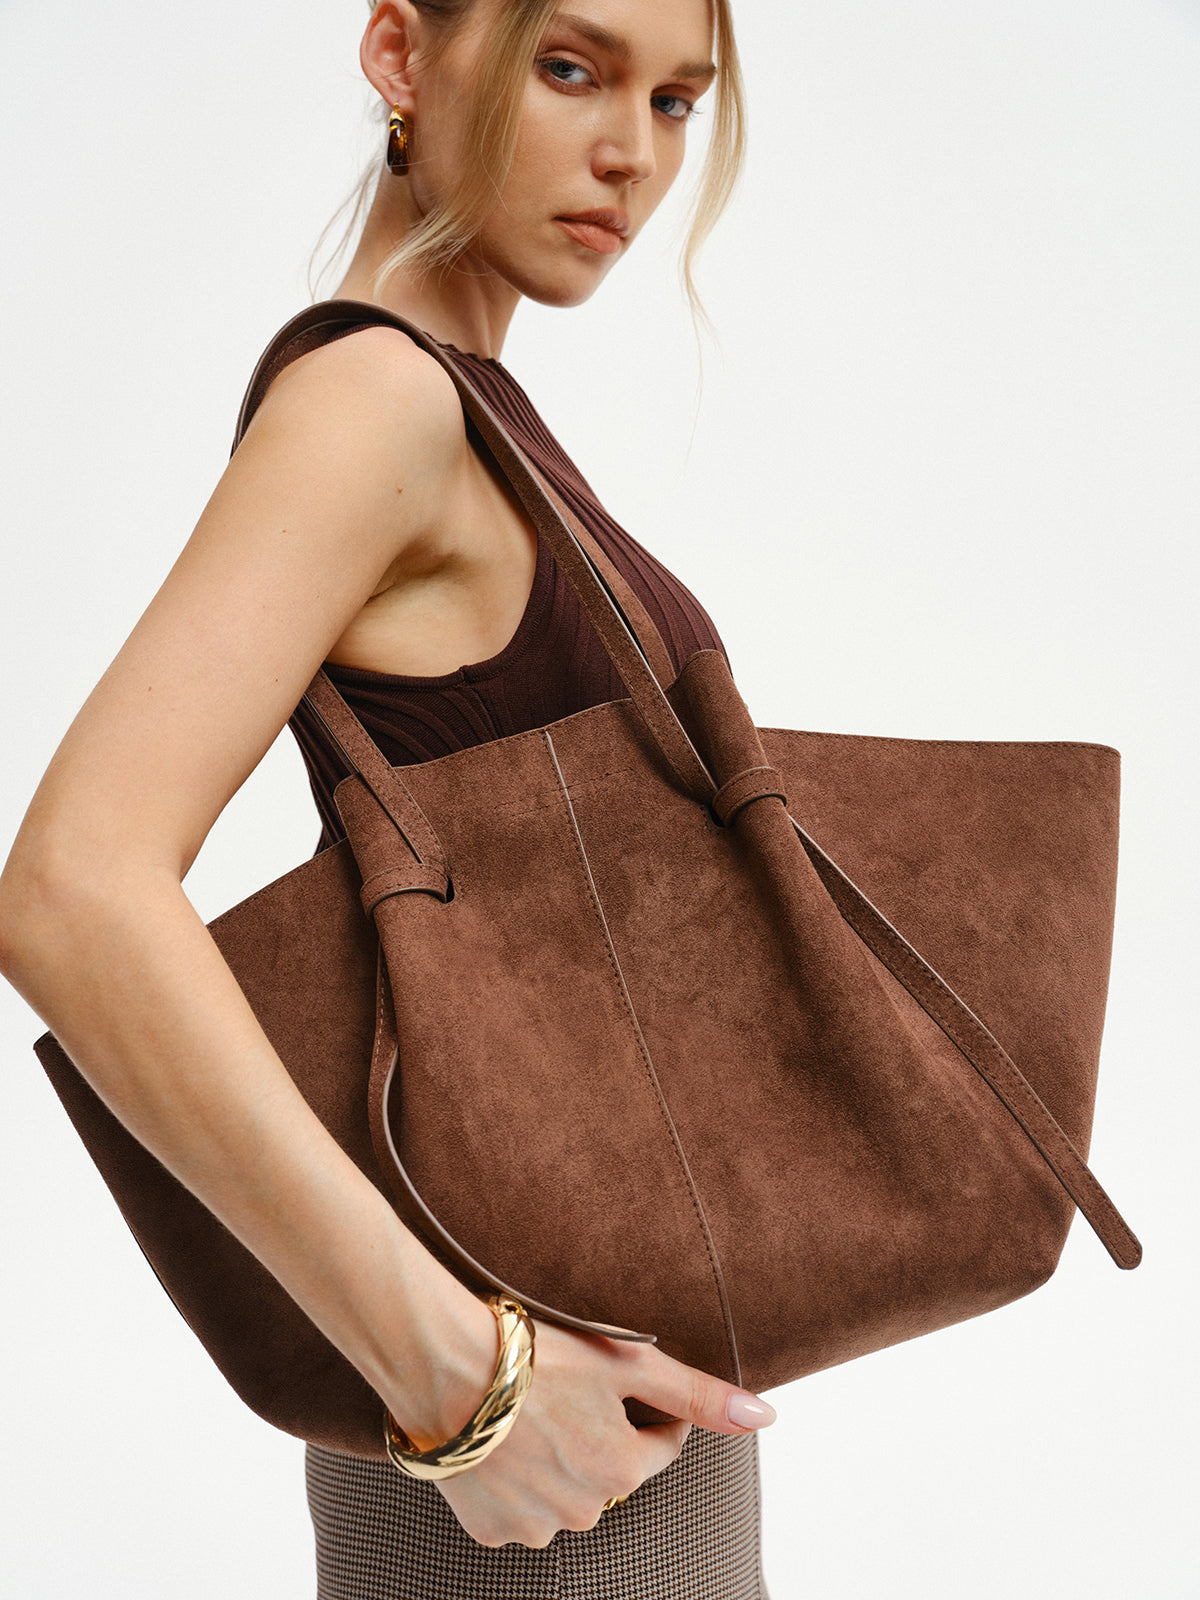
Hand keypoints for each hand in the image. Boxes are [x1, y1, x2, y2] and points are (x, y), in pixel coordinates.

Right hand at [432, 1317, 775, 1548]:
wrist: (444, 1365)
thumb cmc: (537, 1354)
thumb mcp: (629, 1362)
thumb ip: (698, 1394)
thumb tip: (766, 1417)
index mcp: (622, 1471)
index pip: (662, 1441)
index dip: (650, 1405)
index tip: (621, 1375)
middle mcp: (583, 1512)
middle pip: (611, 1469)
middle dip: (601, 1434)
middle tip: (568, 1388)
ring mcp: (532, 1526)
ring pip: (565, 1494)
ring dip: (559, 1461)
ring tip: (530, 1412)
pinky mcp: (487, 1530)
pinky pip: (518, 1509)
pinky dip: (516, 1481)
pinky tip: (502, 1441)